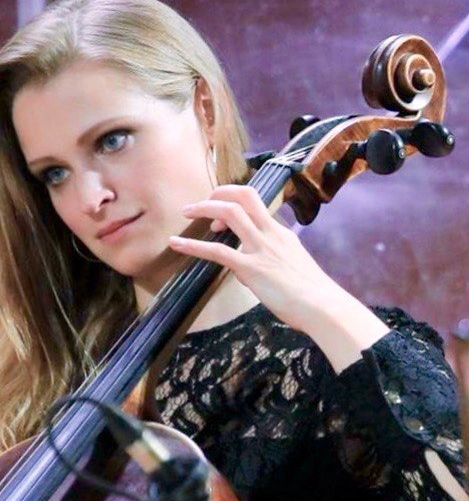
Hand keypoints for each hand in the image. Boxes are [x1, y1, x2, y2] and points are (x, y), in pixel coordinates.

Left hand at [169, 184, 343, 332]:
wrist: (323, 307)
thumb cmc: (312, 295)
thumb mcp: (293, 269)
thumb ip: (273, 263)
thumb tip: (253, 271)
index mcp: (281, 233)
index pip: (256, 201)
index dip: (234, 199)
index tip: (220, 214)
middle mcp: (271, 234)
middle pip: (243, 196)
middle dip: (218, 193)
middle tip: (199, 206)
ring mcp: (261, 249)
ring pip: (230, 213)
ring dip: (203, 209)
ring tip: (185, 213)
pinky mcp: (251, 268)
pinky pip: (217, 251)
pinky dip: (193, 245)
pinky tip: (176, 244)